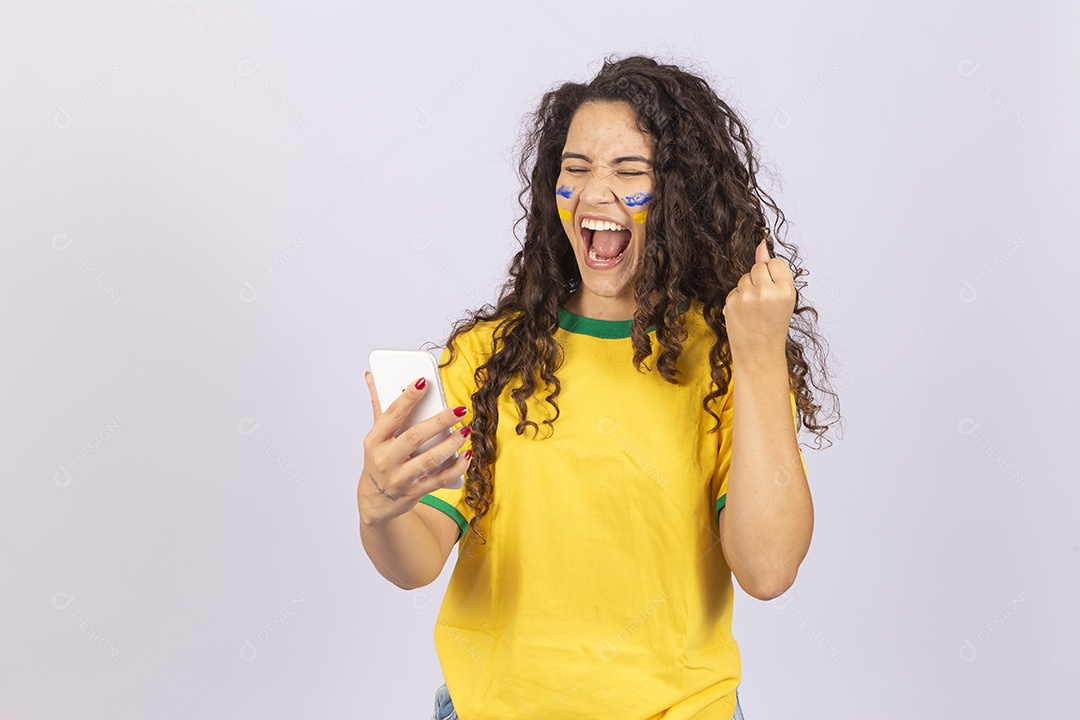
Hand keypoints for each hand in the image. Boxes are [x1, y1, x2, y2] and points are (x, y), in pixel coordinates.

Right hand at [357, 372, 470, 528]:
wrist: (375, 502)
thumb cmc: (378, 461)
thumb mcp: (375, 435)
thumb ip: (378, 405)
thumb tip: (372, 375)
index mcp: (375, 440)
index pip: (392, 415)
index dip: (408, 398)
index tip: (423, 381)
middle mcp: (386, 459)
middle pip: (414, 437)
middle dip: (439, 421)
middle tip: (459, 409)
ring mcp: (401, 478)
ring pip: (429, 460)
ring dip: (450, 444)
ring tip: (466, 430)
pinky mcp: (415, 491)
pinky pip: (440, 479)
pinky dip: (456, 468)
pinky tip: (467, 455)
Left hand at [722, 238, 795, 361]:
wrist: (759, 353)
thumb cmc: (773, 326)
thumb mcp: (783, 298)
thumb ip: (774, 271)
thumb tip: (762, 245)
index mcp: (786, 290)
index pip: (775, 262)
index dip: (773, 275)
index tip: (774, 290)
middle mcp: (767, 292)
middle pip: (758, 267)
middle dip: (759, 279)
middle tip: (764, 302)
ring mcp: (747, 297)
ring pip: (744, 277)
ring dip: (747, 288)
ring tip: (754, 309)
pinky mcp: (732, 303)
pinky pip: (734, 290)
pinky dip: (737, 299)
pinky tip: (744, 314)